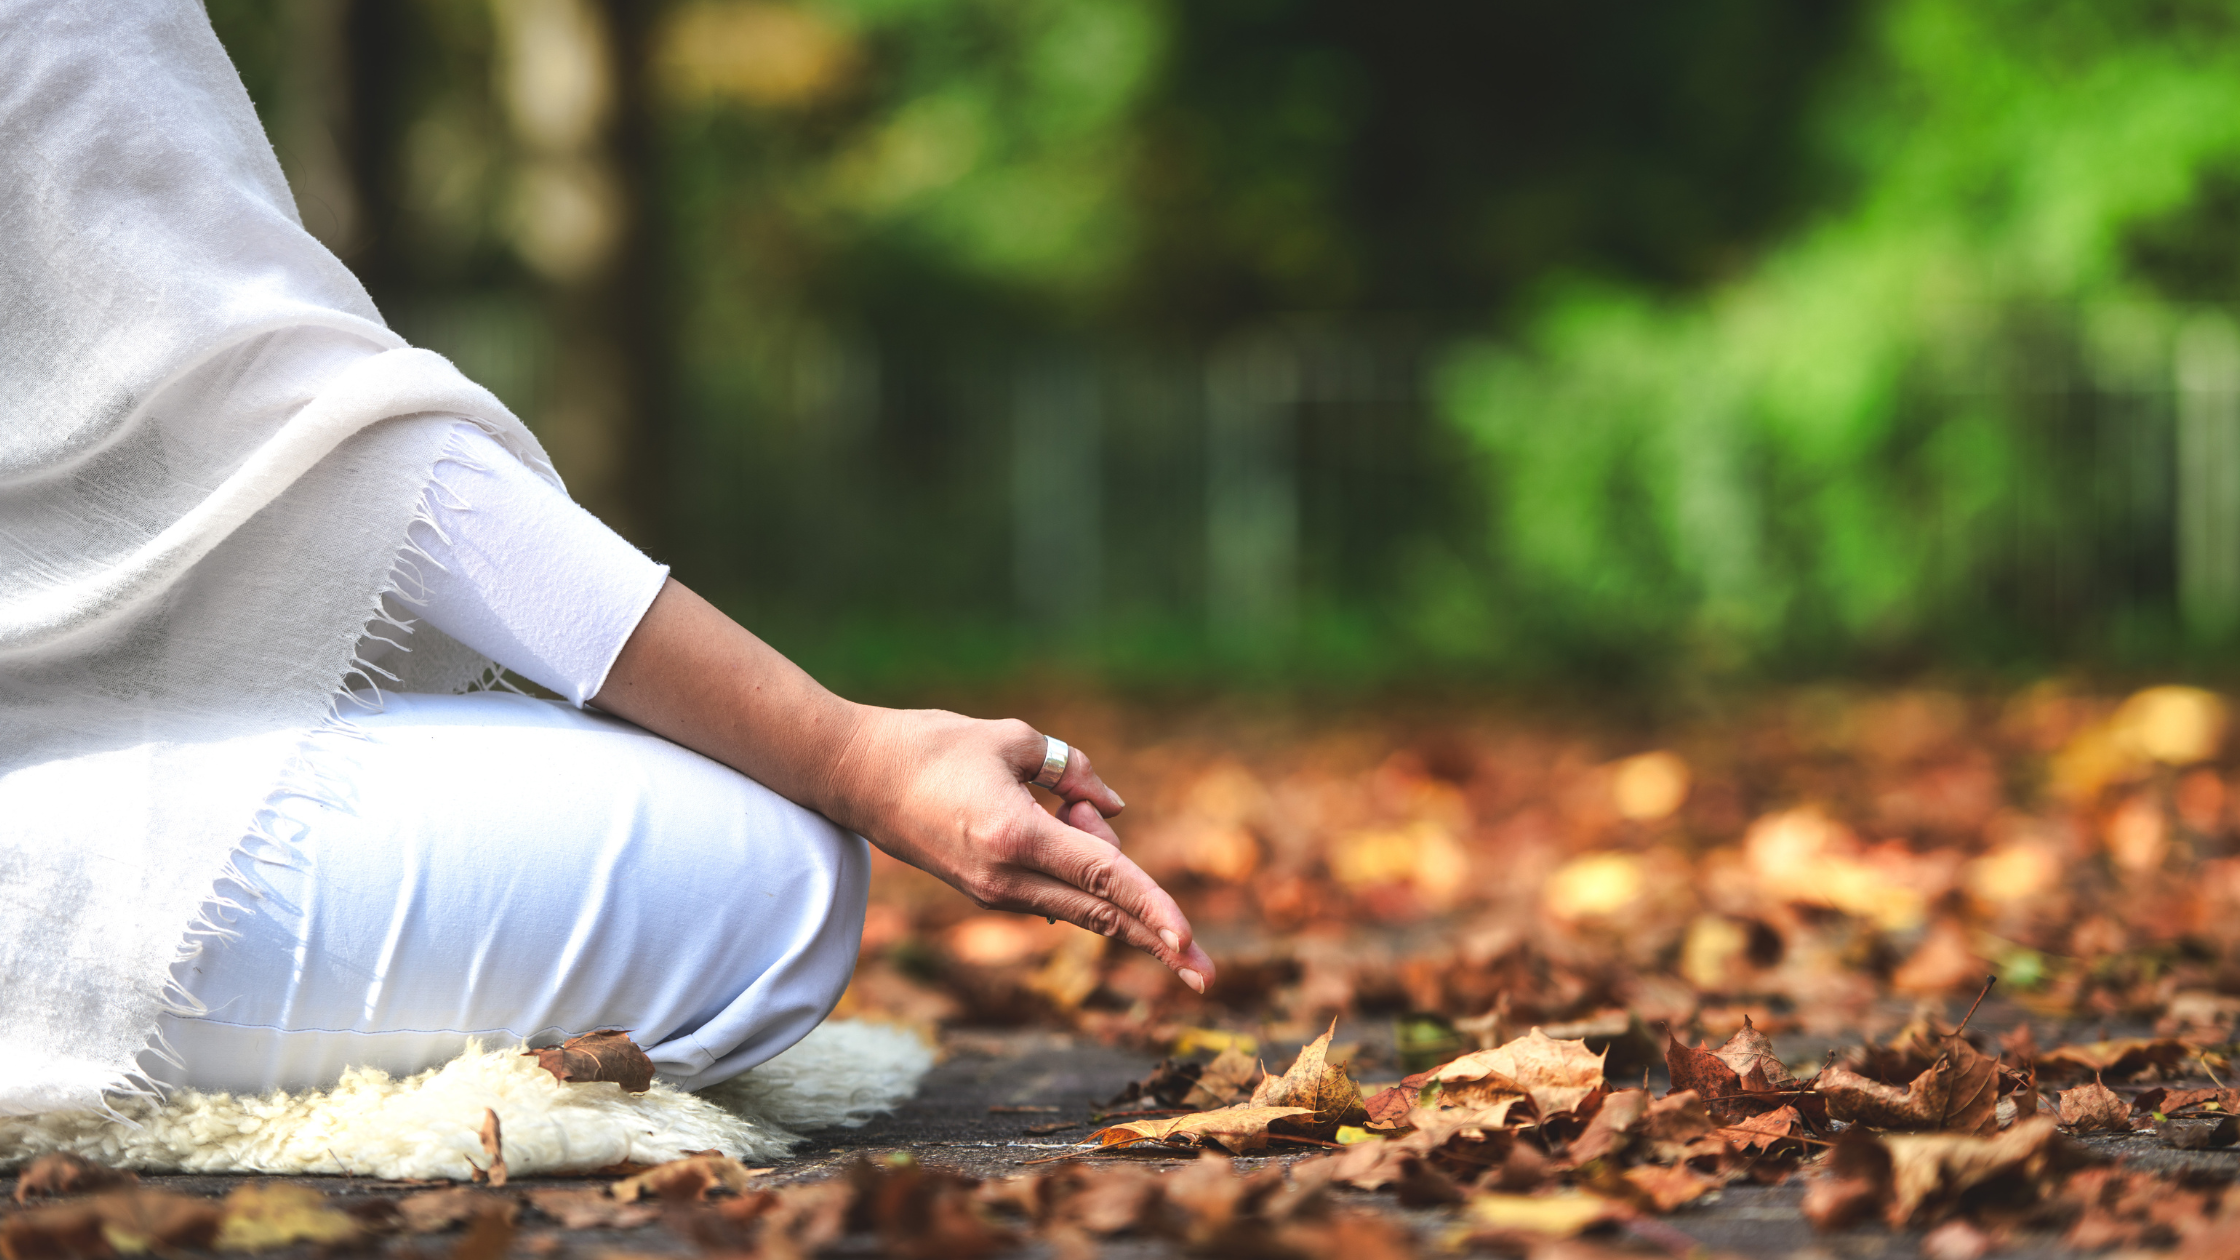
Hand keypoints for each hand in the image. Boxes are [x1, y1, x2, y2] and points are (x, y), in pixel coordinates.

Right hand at [822, 708, 1213, 992]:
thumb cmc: (932, 746)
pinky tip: (1067, 821)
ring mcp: (995, 893)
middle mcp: (1007, 878)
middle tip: (1206, 971)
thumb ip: (1072, 771)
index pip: (1103, 876)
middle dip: (1160, 942)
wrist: (855, 776)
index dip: (1153, 907)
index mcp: (1016, 836)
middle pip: (1103, 913)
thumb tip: (1111, 810)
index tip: (1188, 943)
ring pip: (1083, 904)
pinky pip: (1058, 895)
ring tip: (1070, 799)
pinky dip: (1081, 874)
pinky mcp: (988, 893)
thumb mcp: (1012, 740)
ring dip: (1105, 869)